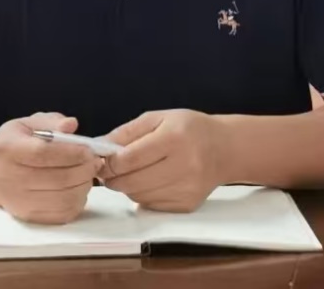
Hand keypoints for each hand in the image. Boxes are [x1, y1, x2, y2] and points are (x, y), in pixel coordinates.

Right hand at [0, 113, 100, 224]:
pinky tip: (78, 187)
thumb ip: (50, 122)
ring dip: (84, 185)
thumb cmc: (12, 145)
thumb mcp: (26, 125)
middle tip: (95, 161)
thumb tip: (71, 125)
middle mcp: (12, 178)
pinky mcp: (31, 216)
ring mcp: (21, 201)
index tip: (88, 149)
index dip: (71, 152)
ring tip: (88, 173)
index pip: (43, 153)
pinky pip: (63, 213)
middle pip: (58, 178)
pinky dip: (78, 200)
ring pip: (64, 198)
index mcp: (9, 150)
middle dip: (84, 169)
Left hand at [99, 109, 225, 211]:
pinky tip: (151, 181)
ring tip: (133, 172)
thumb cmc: (189, 128)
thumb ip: (126, 132)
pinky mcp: (187, 204)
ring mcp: (187, 188)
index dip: (108, 163)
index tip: (101, 160)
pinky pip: (151, 205)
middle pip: (132, 181)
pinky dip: (143, 195)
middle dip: (113, 178)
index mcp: (174, 138)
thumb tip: (98, 147)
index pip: (129, 159)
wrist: (225, 148)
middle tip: (109, 171)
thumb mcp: (158, 118)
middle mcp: (183, 165)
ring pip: (138, 196)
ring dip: (127, 186)